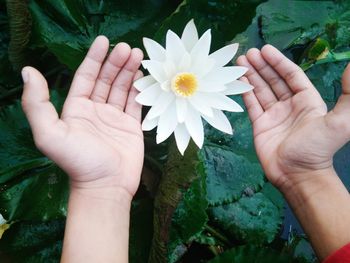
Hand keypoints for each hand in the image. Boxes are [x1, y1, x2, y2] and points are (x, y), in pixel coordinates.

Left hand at [21, 36, 143, 197]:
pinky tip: (143, 76)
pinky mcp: (132, 127)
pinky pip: (136, 103)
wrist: (105, 186)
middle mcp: (95, 110)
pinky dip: (139, 89)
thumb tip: (28, 71)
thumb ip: (36, 103)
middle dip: (116, 62)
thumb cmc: (78, 161)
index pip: (85, 76)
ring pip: (122, 88)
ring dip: (129, 71)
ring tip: (138, 55)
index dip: (94, 58)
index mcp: (76, 108)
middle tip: (128, 47)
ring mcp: (115, 118)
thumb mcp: (49, 133)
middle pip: (106, 79)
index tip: (105, 41)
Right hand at [237, 45, 349, 191]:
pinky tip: (239, 81)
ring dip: (251, 76)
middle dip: (261, 66)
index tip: (265, 49)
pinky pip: (252, 105)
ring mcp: (273, 115)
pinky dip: (245, 93)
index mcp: (307, 100)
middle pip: (274, 80)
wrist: (297, 175)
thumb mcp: (340, 122)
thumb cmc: (317, 148)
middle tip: (248, 53)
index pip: (291, 75)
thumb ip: (348, 95)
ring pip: (261, 90)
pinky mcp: (260, 125)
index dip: (279, 62)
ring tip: (240, 62)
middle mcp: (290, 105)